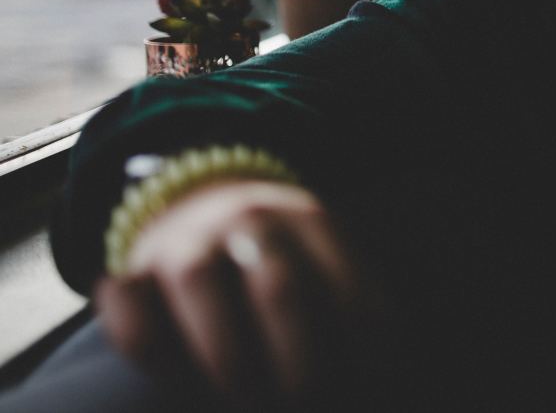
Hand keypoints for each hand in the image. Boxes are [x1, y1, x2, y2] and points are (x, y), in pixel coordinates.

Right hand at [94, 179, 375, 409]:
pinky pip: (127, 298)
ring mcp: (188, 239)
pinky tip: (169, 375)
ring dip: (225, 353)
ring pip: (198, 279)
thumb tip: (396, 380)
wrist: (200, 195)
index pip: (350, 287)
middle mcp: (251, 220)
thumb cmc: (280, 252)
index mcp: (312, 220)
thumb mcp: (323, 255)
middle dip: (299, 360)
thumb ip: (349, 303)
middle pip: (279, 286)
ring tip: (243, 401)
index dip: (367, 346)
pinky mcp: (133, 268)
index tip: (376, 388)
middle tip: (308, 403)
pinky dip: (142, 337)